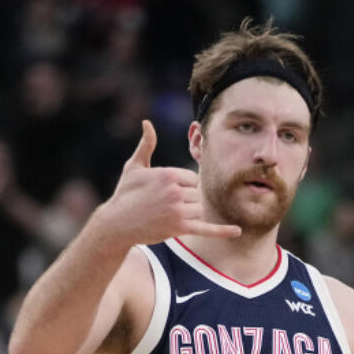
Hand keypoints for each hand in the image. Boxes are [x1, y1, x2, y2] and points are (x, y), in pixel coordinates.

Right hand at [93, 120, 239, 251]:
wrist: (116, 224)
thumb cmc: (125, 194)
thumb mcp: (134, 167)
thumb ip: (146, 145)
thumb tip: (147, 122)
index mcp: (169, 174)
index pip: (192, 178)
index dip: (181, 186)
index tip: (163, 192)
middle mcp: (175, 191)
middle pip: (197, 194)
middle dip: (184, 200)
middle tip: (162, 206)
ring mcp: (178, 210)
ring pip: (199, 209)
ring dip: (188, 213)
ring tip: (166, 215)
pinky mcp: (179, 228)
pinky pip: (205, 228)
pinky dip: (221, 231)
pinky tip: (237, 231)